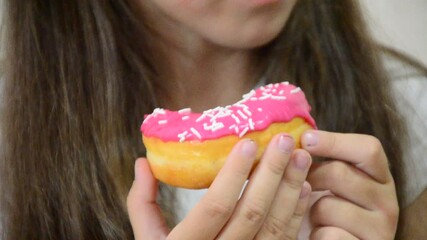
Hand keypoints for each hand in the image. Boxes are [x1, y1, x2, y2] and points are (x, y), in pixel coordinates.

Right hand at [127, 134, 311, 239]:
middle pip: (251, 213)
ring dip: (290, 189)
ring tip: (301, 157)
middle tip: (284, 140)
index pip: (215, 207)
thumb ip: (142, 201)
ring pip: (274, 226)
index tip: (248, 142)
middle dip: (271, 173)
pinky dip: (297, 213)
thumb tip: (142, 162)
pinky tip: (304, 187)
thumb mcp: (148, 238)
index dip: (233, 174)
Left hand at [301, 130, 398, 239]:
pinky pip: (328, 234)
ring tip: (316, 216)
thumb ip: (320, 159)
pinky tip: (321, 234)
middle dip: (310, 177)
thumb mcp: (330, 180)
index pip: (368, 148)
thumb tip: (289, 136)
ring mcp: (380, 227)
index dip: (333, 141)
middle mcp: (387, 200)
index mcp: (380, 176)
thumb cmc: (329, 208)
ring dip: (311, 211)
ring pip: (327, 205)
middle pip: (339, 172)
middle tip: (302, 184)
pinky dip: (317, 234)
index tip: (305, 140)